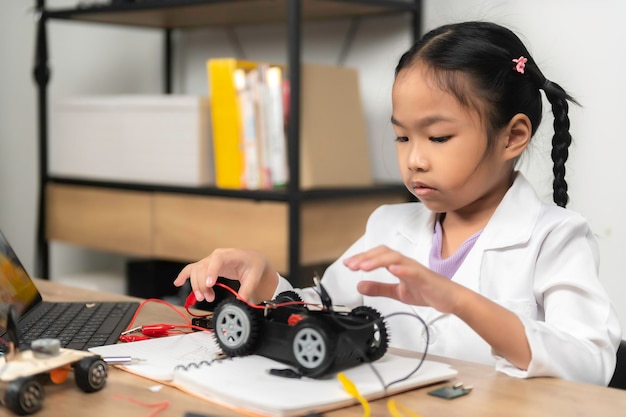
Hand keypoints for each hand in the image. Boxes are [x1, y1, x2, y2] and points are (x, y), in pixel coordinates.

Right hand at [173, 248, 277, 303]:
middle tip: (208, 298)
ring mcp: (211, 261)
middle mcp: (217, 256)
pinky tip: (177, 283)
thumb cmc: (253, 265)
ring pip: (196, 271)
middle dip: (202, 284)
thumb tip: (240, 302)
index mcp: (230, 255)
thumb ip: (247, 290)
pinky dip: (184, 275)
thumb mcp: (254, 277)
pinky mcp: (208, 266)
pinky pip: (192, 269)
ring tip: (204, 297)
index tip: (209, 284)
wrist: (252, 260)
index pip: (217, 260)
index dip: (211, 271)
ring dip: (196, 285)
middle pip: (203, 267)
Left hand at [343, 245, 463, 313]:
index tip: (348, 264)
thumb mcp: (397, 292)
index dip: (362, 258)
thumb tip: (360, 285)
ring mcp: (415, 269)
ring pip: (395, 258)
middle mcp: (406, 263)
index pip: (377, 256)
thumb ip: (379, 288)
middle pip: (383, 253)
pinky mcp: (425, 277)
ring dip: (378, 260)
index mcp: (399, 265)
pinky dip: (402, 269)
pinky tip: (392, 270)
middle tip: (351, 265)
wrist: (450, 299)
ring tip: (363, 266)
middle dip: (366, 257)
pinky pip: (413, 271)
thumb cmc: (427, 291)